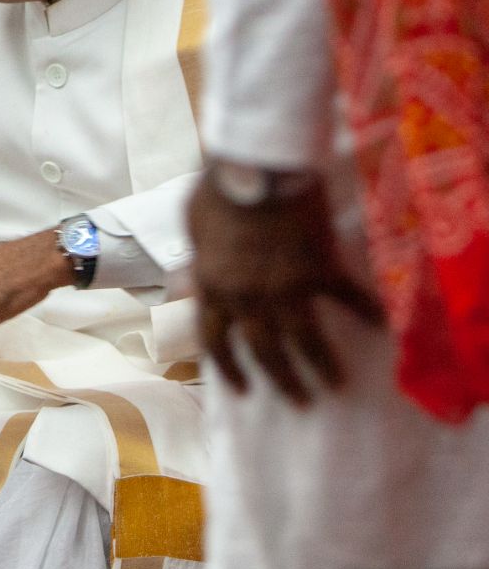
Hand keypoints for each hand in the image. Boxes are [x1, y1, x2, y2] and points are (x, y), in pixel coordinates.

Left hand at [188, 167, 383, 404]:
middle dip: (282, 380)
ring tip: (335, 386)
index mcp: (214, 287)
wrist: (257, 166)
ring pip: (307, 340)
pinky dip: (364, 312)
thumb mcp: (192, 227)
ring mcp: (288, 287)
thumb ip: (197, 259)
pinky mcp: (322, 269)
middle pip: (265, 351)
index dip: (229, 369)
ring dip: (321, 367)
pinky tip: (377, 326)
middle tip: (299, 401)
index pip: (216, 341)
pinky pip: (347, 298)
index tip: (242, 390)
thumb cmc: (217, 190)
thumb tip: (190, 278)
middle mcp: (249, 298)